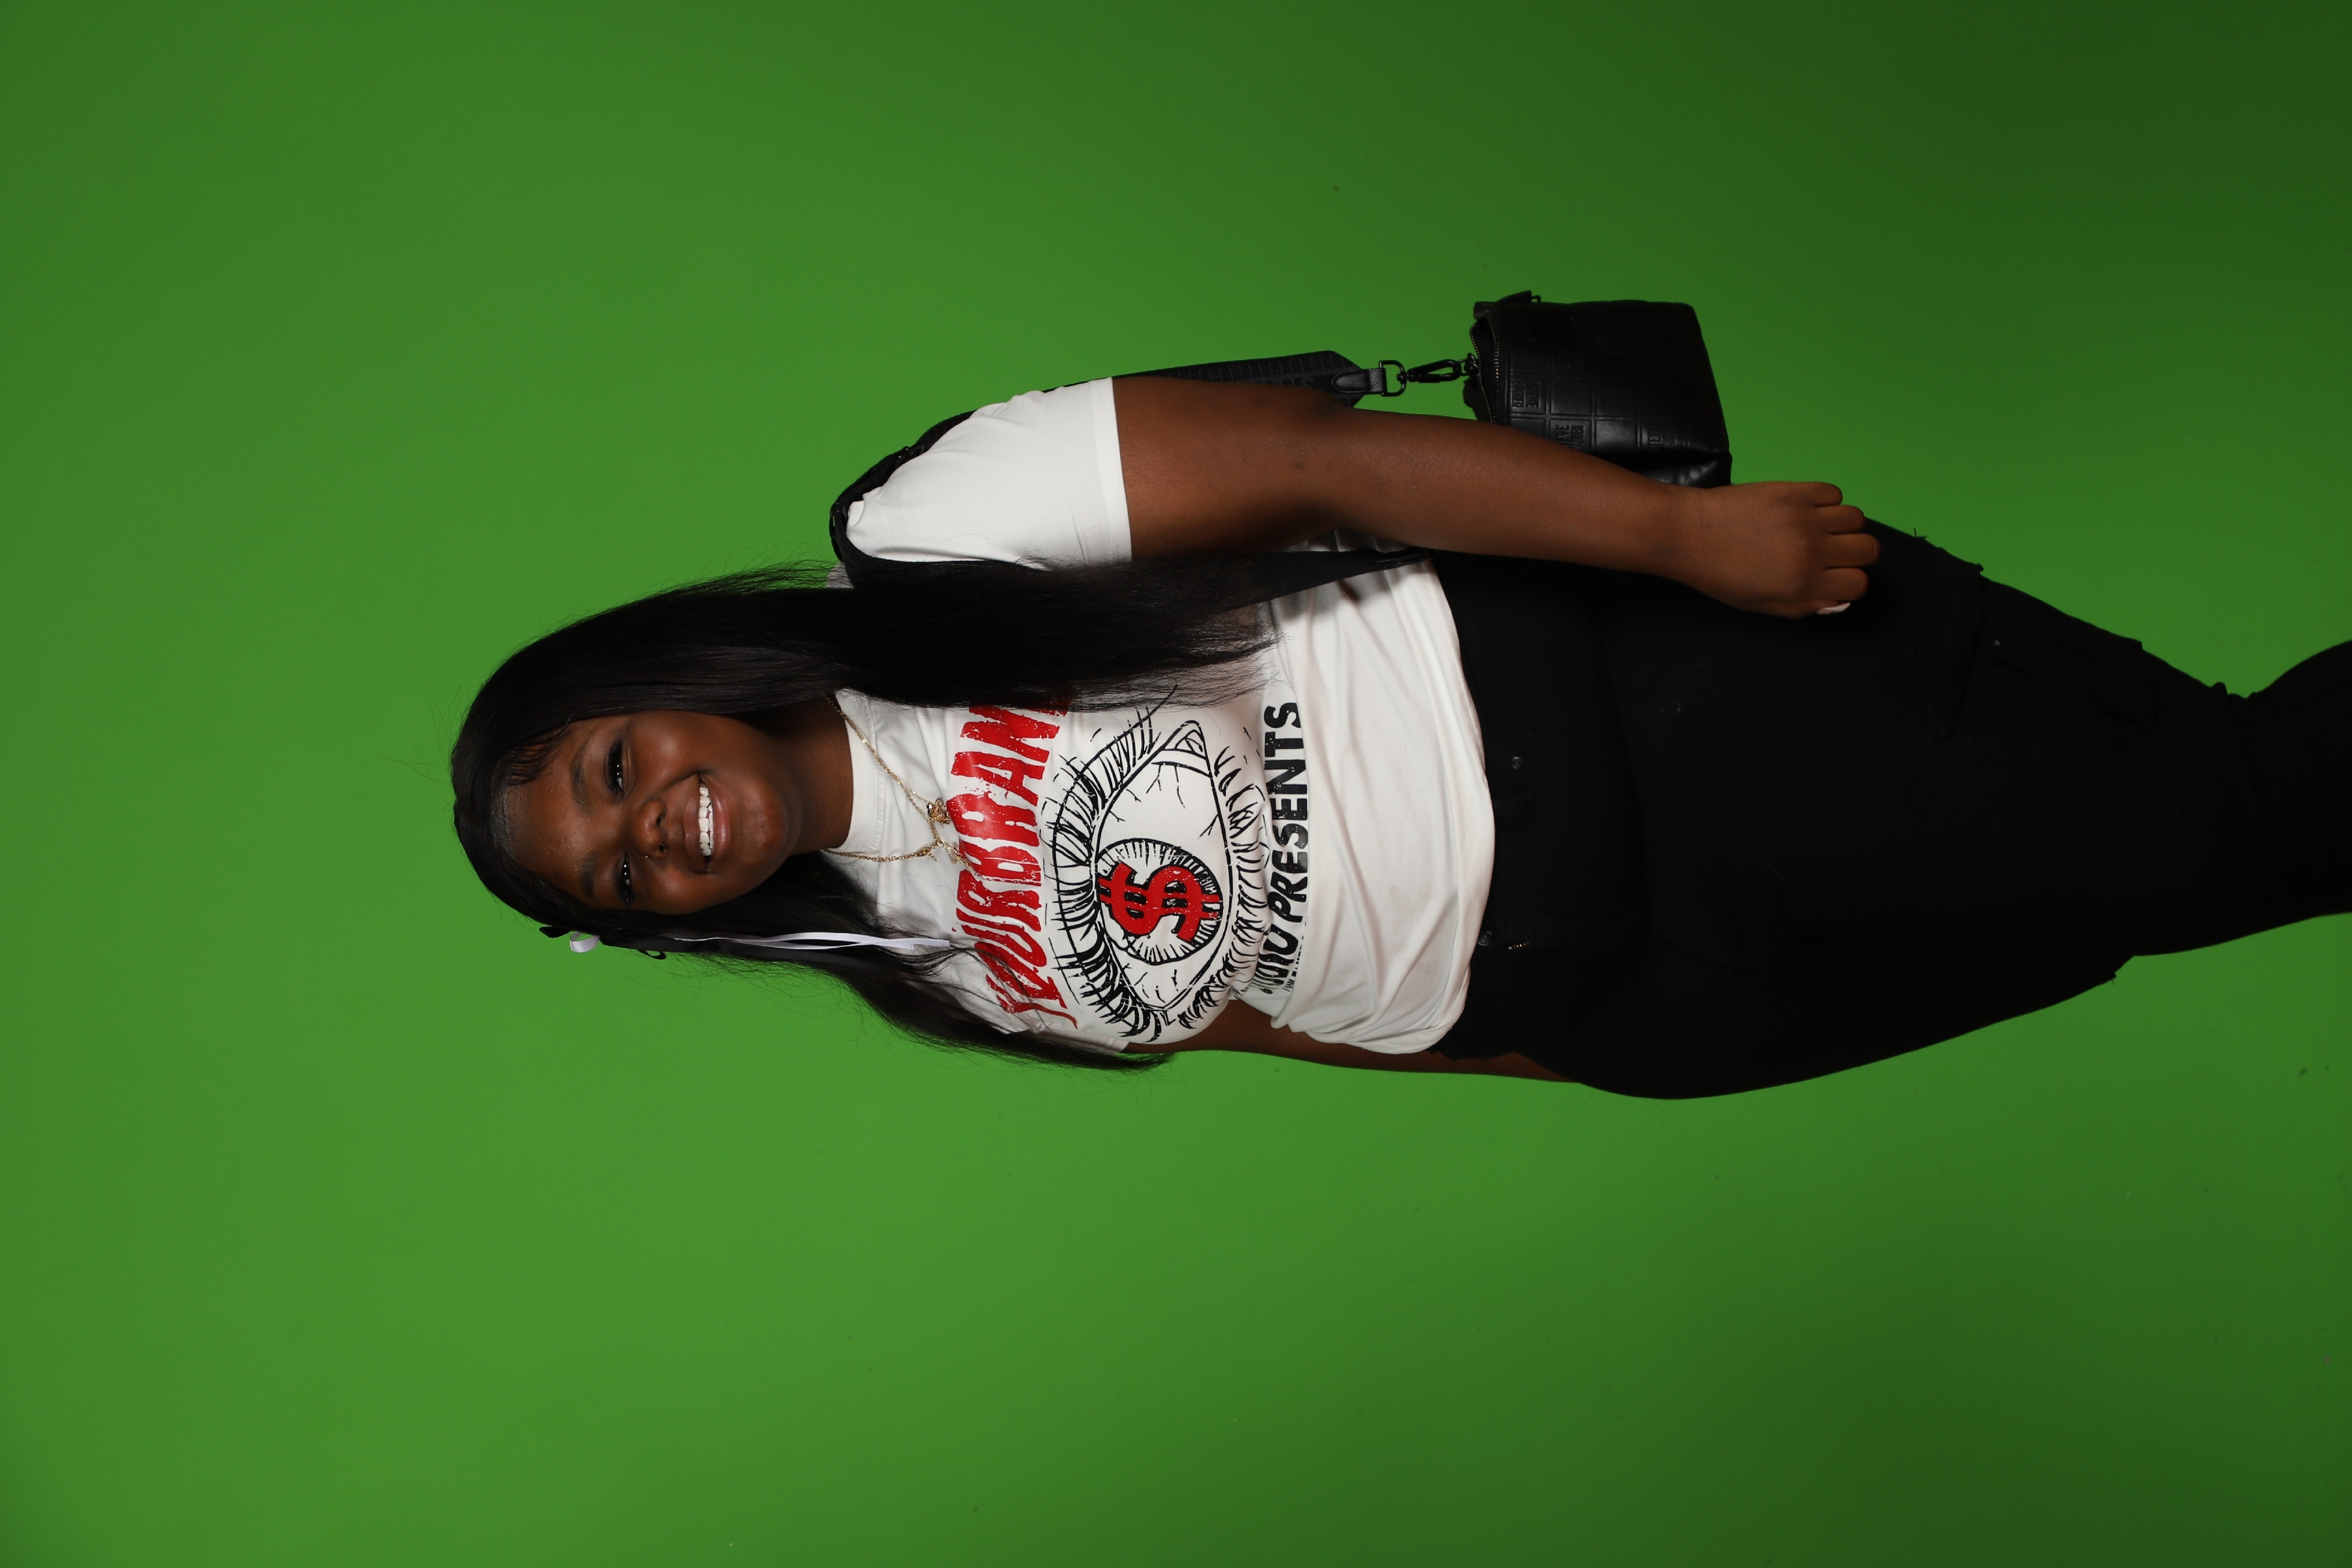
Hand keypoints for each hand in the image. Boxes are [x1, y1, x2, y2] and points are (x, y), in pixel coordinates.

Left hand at [1659, 481, 1877, 616]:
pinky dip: (1827, 501)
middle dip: (1855, 555)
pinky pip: (1833, 492)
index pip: (1859, 583)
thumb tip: (1837, 600)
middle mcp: (1810, 550)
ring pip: (1856, 518)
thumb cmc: (1718, 574)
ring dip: (1843, 526)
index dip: (1849, 582)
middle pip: (1868, 549)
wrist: (1687, 533)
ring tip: (1818, 529)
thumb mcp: (1759, 605)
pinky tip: (1806, 509)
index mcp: (1802, 583)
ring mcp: (1804, 517)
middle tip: (1831, 553)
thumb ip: (1802, 607)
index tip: (1833, 577)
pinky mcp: (1793, 491)